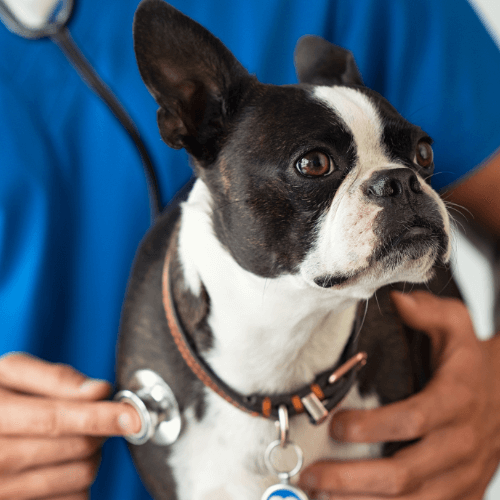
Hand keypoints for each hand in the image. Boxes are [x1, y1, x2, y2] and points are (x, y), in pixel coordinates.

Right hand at [0, 353, 140, 499]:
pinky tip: (64, 463)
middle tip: (97, 417)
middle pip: (74, 449)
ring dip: (93, 456)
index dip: (99, 417)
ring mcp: (4, 492)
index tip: (132, 415)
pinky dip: (79, 481)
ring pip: (78, 477)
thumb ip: (54, 378)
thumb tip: (99, 391)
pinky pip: (71, 499)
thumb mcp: (10, 374)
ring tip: (78, 438)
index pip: (54, 420)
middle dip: (99, 430)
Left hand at [298, 291, 499, 499]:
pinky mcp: (464, 492)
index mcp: (455, 401)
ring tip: (322, 498)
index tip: (335, 425)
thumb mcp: (458, 325)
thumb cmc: (473, 360)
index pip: (412, 420)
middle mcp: (461, 443)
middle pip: (405, 472)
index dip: (372, 427)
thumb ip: (428, 312)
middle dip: (354, 479)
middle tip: (312, 475)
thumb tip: (396, 300)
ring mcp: (464, 474)